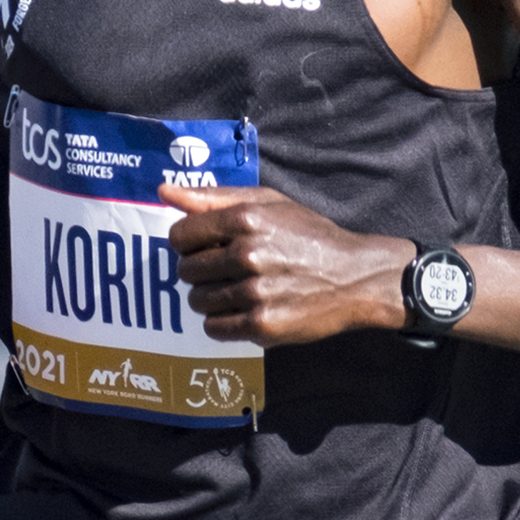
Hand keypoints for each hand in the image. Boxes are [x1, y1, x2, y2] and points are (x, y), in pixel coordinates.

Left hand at [163, 188, 410, 344]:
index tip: (204, 246)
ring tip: (237, 290)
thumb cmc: (308, 235)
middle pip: (186, 270)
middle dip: (199, 270)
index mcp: (245, 219)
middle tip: (225, 270)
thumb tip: (163, 191)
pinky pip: (214, 328)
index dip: (187, 242)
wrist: (355, 277)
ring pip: (197, 301)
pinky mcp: (263, 325)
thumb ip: (213, 198)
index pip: (180, 236)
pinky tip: (243, 309)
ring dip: (210, 297)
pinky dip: (222, 322)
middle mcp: (248, 255)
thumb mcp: (267, 203)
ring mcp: (255, 292)